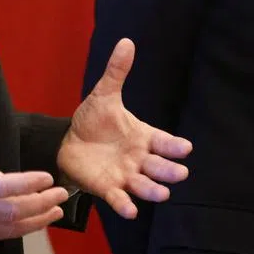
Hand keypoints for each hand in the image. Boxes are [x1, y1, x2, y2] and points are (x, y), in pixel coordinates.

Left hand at [58, 38, 192, 218]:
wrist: (67, 140)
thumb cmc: (93, 119)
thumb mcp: (104, 94)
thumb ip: (117, 71)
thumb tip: (126, 42)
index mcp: (142, 136)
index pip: (163, 141)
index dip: (174, 146)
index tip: (185, 148)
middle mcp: (138, 158)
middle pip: (159, 166)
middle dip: (169, 170)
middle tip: (180, 173)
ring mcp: (125, 175)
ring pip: (144, 185)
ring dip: (153, 190)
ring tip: (162, 194)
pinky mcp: (108, 188)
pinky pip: (119, 198)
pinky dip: (125, 205)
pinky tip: (131, 211)